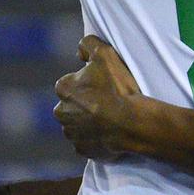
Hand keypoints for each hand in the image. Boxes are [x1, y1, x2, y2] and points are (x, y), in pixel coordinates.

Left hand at [53, 35, 144, 160]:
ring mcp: (71, 133)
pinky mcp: (82, 150)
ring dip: (89, 122)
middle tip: (106, 103)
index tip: (102, 86)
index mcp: (63, 88)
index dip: (86, 84)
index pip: (69, 84)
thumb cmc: (118, 88)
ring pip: (77, 125)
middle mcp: (61, 112)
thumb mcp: (105, 54)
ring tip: (110, 119)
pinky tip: (109, 133)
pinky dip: (95, 139)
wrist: (132, 123)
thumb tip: (80, 50)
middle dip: (84, 105)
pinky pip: (86, 142)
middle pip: (71, 106)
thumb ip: (88, 44)